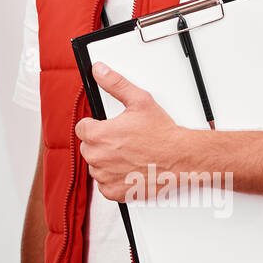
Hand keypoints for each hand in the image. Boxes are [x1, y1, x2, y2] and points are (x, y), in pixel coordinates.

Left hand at [76, 62, 186, 201]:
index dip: (95, 126)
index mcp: (99, 135)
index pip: (82, 128)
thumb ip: (115, 84)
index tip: (107, 127)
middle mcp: (98, 158)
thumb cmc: (162, 133)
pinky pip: (104, 185)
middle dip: (101, 143)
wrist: (181, 159)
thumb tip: (99, 70)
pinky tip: (127, 169)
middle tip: (122, 140)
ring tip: (127, 154)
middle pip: (88, 147)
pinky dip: (113, 180)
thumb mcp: (139, 100)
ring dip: (106, 161)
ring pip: (96, 166)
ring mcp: (106, 177)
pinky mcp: (114, 192)